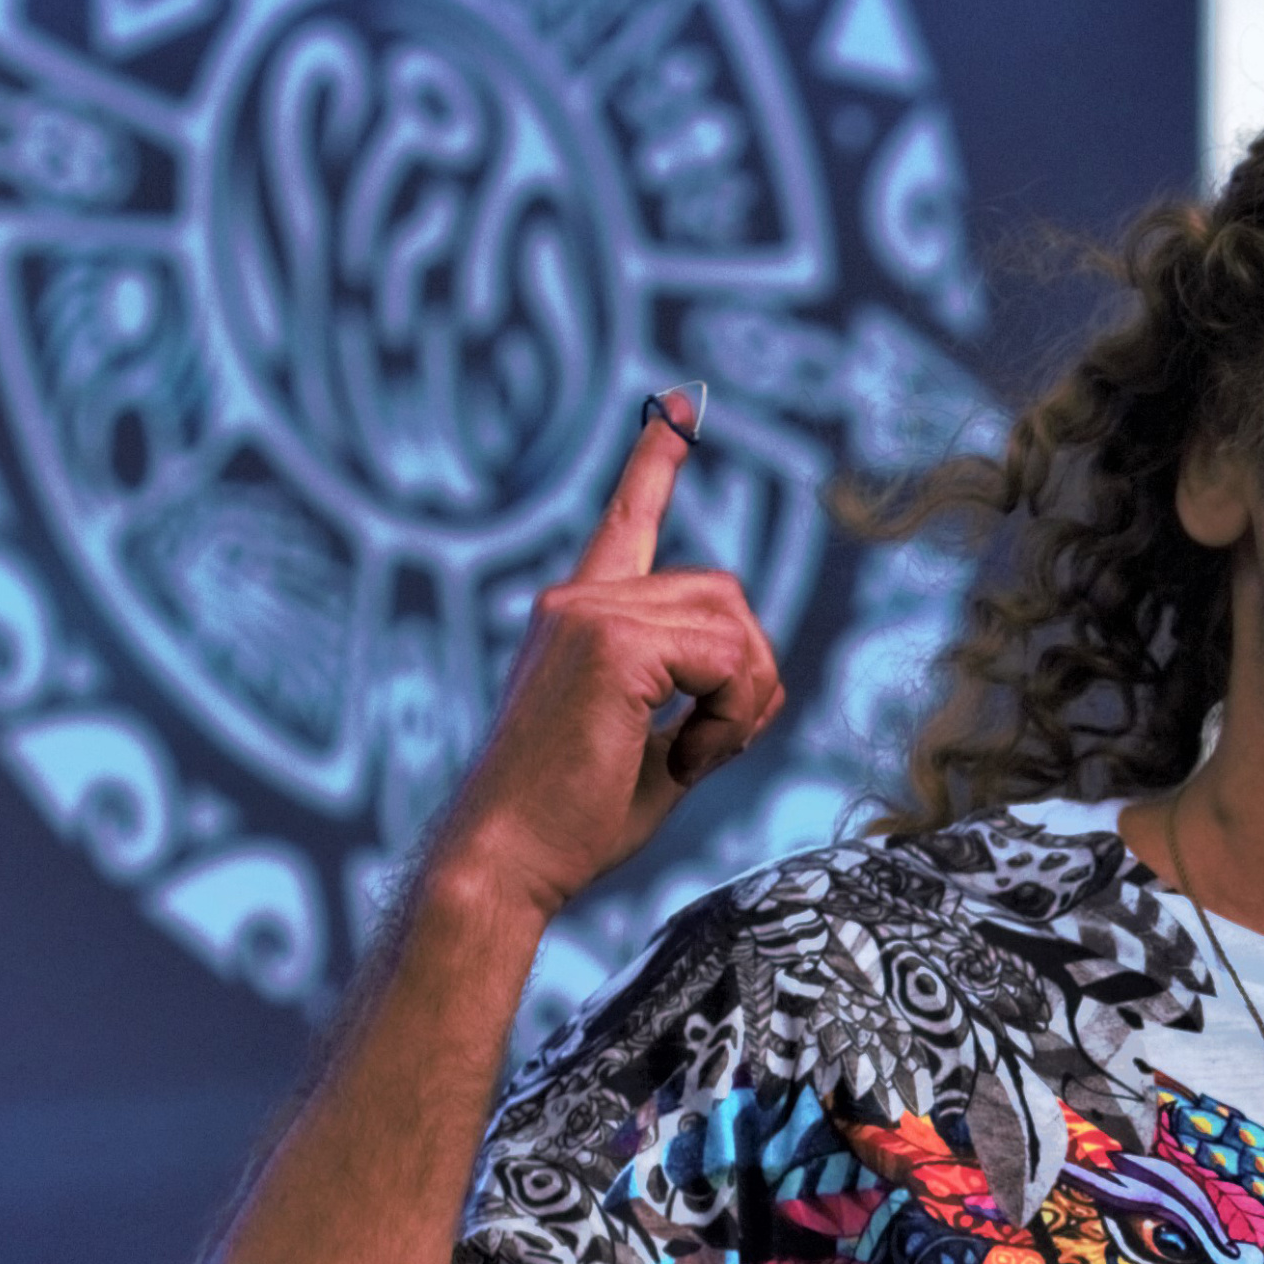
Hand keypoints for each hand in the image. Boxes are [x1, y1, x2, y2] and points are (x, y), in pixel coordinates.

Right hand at [421, 393, 788, 926]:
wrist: (504, 861)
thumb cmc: (569, 826)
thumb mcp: (649, 748)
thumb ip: (693, 696)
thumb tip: (760, 676)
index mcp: (581, 621)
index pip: (626, 523)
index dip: (656, 461)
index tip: (683, 402)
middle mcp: (579, 600)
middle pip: (727, 597)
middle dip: (749, 678)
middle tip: (711, 747)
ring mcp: (589, 613)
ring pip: (736, 626)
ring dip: (742, 704)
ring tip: (690, 756)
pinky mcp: (610, 641)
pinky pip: (728, 661)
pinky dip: (729, 718)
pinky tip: (684, 758)